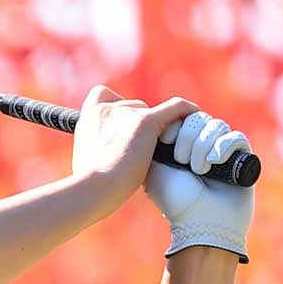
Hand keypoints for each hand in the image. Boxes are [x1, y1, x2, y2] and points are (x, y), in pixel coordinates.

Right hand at [71, 86, 199, 208]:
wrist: (92, 188)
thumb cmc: (89, 185)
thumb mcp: (88, 160)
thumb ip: (100, 147)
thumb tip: (111, 154)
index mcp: (89, 118)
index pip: (102, 95)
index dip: (115, 105)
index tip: (119, 123)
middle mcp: (106, 110)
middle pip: (132, 106)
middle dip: (138, 124)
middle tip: (141, 148)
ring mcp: (126, 114)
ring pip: (150, 112)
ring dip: (154, 127)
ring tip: (156, 150)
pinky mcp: (145, 122)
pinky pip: (174, 108)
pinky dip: (185, 110)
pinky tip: (194, 113)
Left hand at [145, 110, 255, 262]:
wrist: (202, 223)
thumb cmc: (176, 200)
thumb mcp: (154, 169)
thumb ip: (151, 143)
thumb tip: (152, 119)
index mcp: (181, 146)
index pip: (182, 117)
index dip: (175, 125)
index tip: (165, 142)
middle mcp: (202, 146)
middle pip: (199, 118)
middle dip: (188, 137)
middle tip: (181, 161)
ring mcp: (223, 150)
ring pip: (217, 125)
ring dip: (203, 145)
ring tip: (198, 169)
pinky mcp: (242, 157)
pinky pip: (236, 136)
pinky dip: (223, 146)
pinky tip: (215, 162)